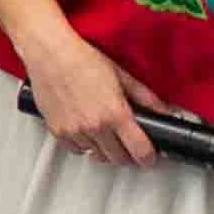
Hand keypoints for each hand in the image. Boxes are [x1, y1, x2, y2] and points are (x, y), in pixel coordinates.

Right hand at [27, 36, 157, 168]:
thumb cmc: (82, 60)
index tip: (149, 156)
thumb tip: (163, 110)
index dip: (148, 157)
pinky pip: (76, 150)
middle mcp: (95, 126)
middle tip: (128, 144)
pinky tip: (87, 132)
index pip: (140, 150)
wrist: (50, 54)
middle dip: (127, 154)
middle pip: (118, 159)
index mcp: (115, 113)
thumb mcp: (122, 75)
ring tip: (107, 135)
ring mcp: (75, 131)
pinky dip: (84, 145)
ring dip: (105, 150)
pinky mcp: (58, 131)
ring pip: (97, 156)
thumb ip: (146, 97)